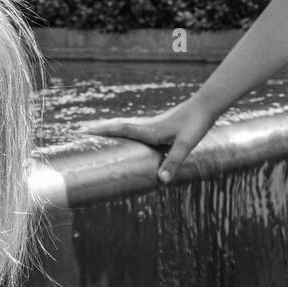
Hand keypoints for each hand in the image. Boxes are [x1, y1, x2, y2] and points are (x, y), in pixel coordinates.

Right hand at [91, 97, 218, 183]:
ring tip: (97, 130)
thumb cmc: (195, 124)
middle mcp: (148, 125)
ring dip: (111, 127)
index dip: (103, 130)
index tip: (85, 130)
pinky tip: (127, 132)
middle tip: (81, 129)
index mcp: (150, 130)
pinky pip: (136, 126)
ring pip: (127, 124)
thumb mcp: (186, 145)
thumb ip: (173, 162)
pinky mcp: (160, 124)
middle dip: (101, 128)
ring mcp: (153, 124)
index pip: (121, 128)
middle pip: (119, 125)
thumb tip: (161, 180)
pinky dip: (125, 128)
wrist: (206, 106)